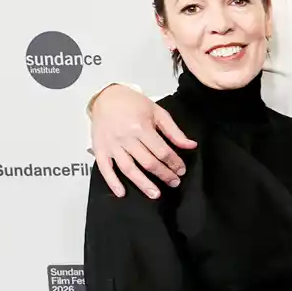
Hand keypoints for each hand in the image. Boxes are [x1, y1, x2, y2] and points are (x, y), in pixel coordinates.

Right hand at [90, 84, 195, 199]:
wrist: (105, 96)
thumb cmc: (133, 103)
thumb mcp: (157, 112)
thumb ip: (174, 131)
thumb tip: (191, 146)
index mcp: (141, 127)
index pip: (162, 151)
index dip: (174, 162)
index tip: (181, 170)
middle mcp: (126, 138)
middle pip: (147, 162)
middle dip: (164, 174)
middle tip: (174, 183)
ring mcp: (111, 145)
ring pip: (128, 168)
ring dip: (142, 184)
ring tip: (155, 194)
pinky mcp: (99, 149)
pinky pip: (104, 168)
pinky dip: (112, 182)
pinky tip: (121, 193)